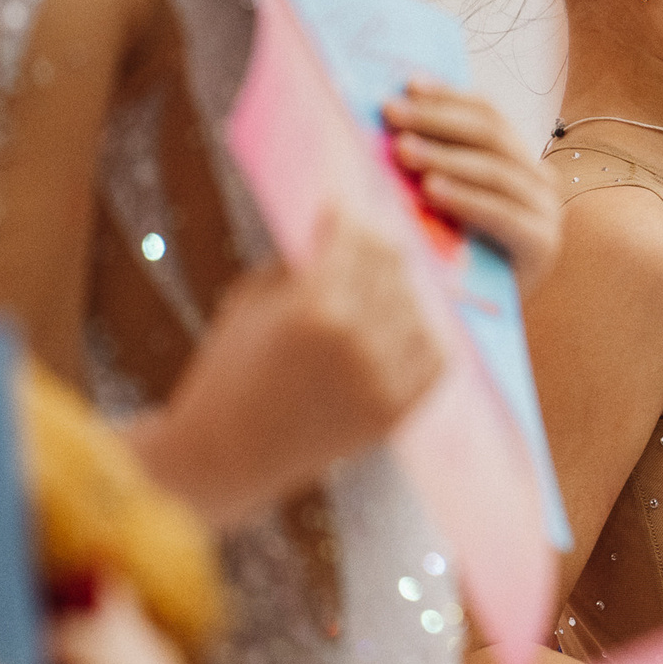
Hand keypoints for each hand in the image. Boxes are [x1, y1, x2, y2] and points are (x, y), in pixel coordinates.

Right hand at [135, 210, 445, 523]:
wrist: (226, 455)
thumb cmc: (227, 371)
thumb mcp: (250, 302)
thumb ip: (299, 261)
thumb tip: (340, 223)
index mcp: (316, 307)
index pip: (354, 238)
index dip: (350, 217)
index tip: (344, 208)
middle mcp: (359, 340)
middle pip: (393, 265)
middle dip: (376, 246)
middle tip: (369, 238)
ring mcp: (384, 378)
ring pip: (419, 305)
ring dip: (401, 289)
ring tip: (381, 284)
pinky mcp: (398, 410)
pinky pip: (436, 355)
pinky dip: (425, 334)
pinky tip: (405, 323)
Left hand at [382, 82, 561, 293]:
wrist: (476, 326)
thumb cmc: (449, 258)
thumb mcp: (441, 202)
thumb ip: (432, 162)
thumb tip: (385, 112)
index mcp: (520, 160)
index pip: (488, 114)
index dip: (449, 95)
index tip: (406, 85)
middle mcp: (542, 181)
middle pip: (491, 135)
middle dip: (438, 120)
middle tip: (391, 114)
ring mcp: (548, 213)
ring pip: (495, 170)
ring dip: (445, 156)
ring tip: (402, 151)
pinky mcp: (543, 246)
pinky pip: (502, 213)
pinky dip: (465, 198)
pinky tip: (431, 190)